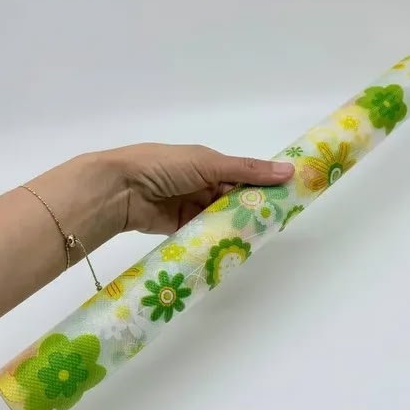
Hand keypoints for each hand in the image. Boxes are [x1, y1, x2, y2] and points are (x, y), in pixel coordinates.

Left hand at [106, 143, 294, 234]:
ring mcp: (190, 207)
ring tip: (258, 237)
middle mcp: (201, 184)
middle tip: (276, 223)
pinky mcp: (180, 228)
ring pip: (220, 219)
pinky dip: (216, 238)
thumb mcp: (209, 163)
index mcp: (208, 164)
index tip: (286, 199)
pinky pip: (204, 234)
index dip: (263, 187)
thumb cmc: (165, 165)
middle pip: (233, 200)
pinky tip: (234, 247)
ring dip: (234, 226)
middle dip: (251, 210)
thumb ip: (247, 170)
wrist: (121, 189)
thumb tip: (288, 170)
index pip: (242, 177)